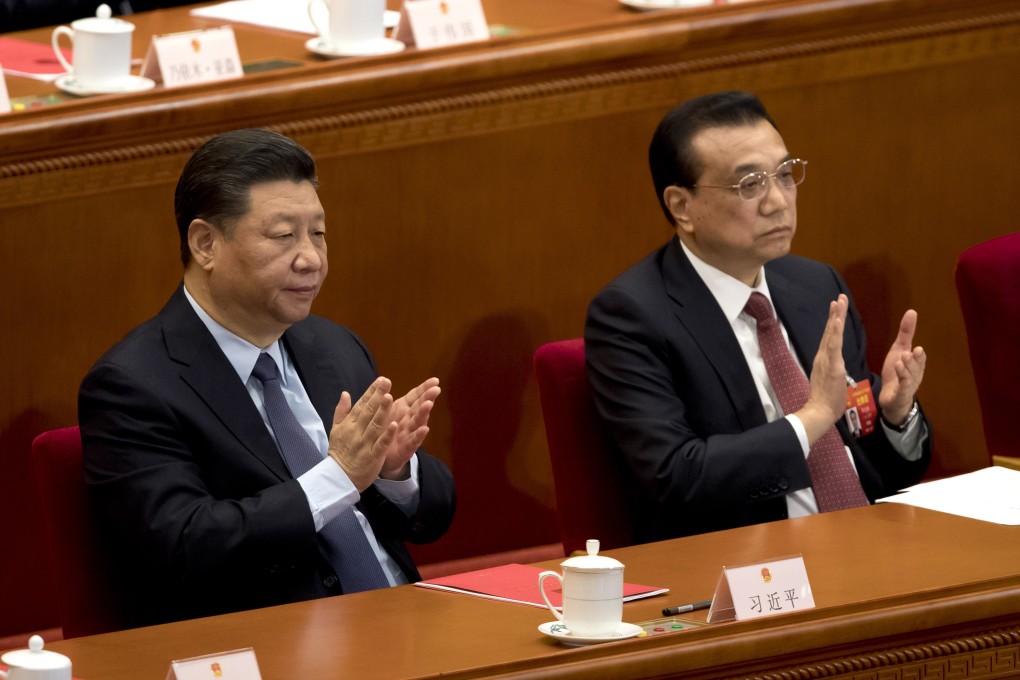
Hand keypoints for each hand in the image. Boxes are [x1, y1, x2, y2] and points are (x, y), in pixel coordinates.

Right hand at [326, 377, 396, 491]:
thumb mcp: (335, 430)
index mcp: (349, 424)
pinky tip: (393, 424)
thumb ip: (341, 411)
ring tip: (390, 396)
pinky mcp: (372, 456)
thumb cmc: (339, 452)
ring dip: (383, 411)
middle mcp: (356, 432)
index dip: (371, 392)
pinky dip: (387, 434)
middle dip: (378, 396)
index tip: (380, 380)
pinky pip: (380, 444)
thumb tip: (345, 393)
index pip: (361, 405)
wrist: (338, 478)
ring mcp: (365, 444)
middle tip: (386, 382)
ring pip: (375, 425)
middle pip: (369, 411)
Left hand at [379, 378, 440, 479]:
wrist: (380, 457)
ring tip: (429, 404)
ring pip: (417, 422)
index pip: (415, 396)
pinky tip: (424, 429)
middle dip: (427, 397)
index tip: (435, 380)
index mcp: (403, 409)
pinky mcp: (406, 448)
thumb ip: (386, 398)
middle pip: (419, 407)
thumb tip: (383, 379)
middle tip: (436, 389)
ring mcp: (409, 434)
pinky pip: (413, 441)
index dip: (424, 388)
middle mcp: (409, 420)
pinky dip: (418, 435)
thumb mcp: (386, 413)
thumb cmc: (385, 431)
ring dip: (423, 413)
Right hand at [797, 294, 849, 443]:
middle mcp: (823, 357)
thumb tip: (835, 367)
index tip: (836, 308)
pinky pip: (833, 346)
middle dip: (835, 314)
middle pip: (829, 331)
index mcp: (824, 360)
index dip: (833, 323)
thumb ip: (832, 371)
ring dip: (835, 318)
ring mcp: (826, 360)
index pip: (829, 338)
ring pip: (831, 335)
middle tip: (839, 297)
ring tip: (839, 302)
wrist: (820, 411)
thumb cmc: (827, 401)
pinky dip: (835, 332)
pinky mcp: (831, 365)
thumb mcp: (831, 381)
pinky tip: (837, 321)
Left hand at [878, 309, 925, 423]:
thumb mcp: (899, 349)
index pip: (919, 360)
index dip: (919, 356)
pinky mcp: (898, 396)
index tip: (917, 349)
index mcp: (916, 365)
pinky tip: (898, 382)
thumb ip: (906, 333)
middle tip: (907, 354)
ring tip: (899, 363)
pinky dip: (901, 386)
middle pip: (915, 369)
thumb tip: (912, 311)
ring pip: (908, 380)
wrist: (891, 397)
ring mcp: (907, 387)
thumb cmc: (897, 371)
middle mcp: (914, 376)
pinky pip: (901, 392)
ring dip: (905, 372)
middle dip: (912, 362)